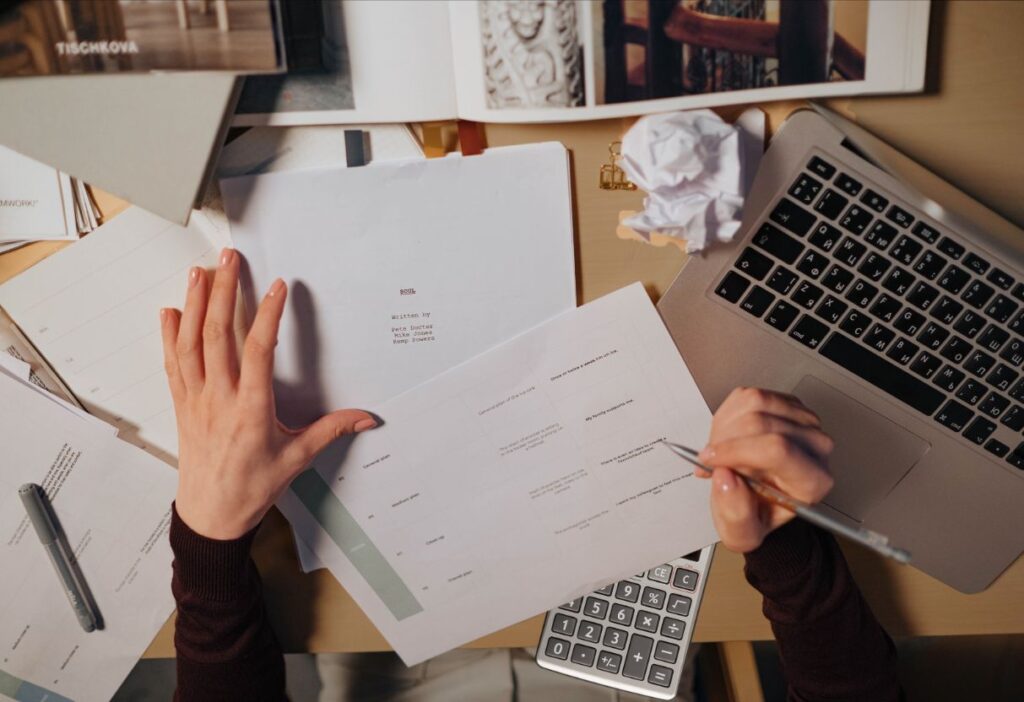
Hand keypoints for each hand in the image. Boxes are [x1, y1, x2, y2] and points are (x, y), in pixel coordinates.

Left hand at [160, 248, 376, 539]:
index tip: (276, 287)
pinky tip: (171, 311)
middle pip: (217, 335)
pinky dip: (170, 334)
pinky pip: (173, 362)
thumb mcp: (297, 459)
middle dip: (224, 292)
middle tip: (229, 260)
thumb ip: (331, 431)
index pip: (258, 351)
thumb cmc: (251, 488)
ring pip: (190, 342)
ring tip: (200, 272)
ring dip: (194, 304)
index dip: (267, 315)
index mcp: (251, 409)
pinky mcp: (183, 404)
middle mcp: (219, 398)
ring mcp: (196, 399)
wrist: (210, 515)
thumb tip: (367, 418)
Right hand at [695, 387, 833, 552]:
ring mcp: (804, 422)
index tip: (712, 460)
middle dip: (724, 440)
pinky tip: (729, 436)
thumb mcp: (741, 531)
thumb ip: (734, 513)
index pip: (777, 449)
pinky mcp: (787, 404)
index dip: (736, 450)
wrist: (761, 500)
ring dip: (725, 425)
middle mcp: (815, 448)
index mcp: (811, 481)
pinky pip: (749, 395)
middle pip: (761, 422)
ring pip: (755, 402)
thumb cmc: (757, 513)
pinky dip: (728, 414)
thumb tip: (725, 478)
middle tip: (714, 461)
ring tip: (722, 449)